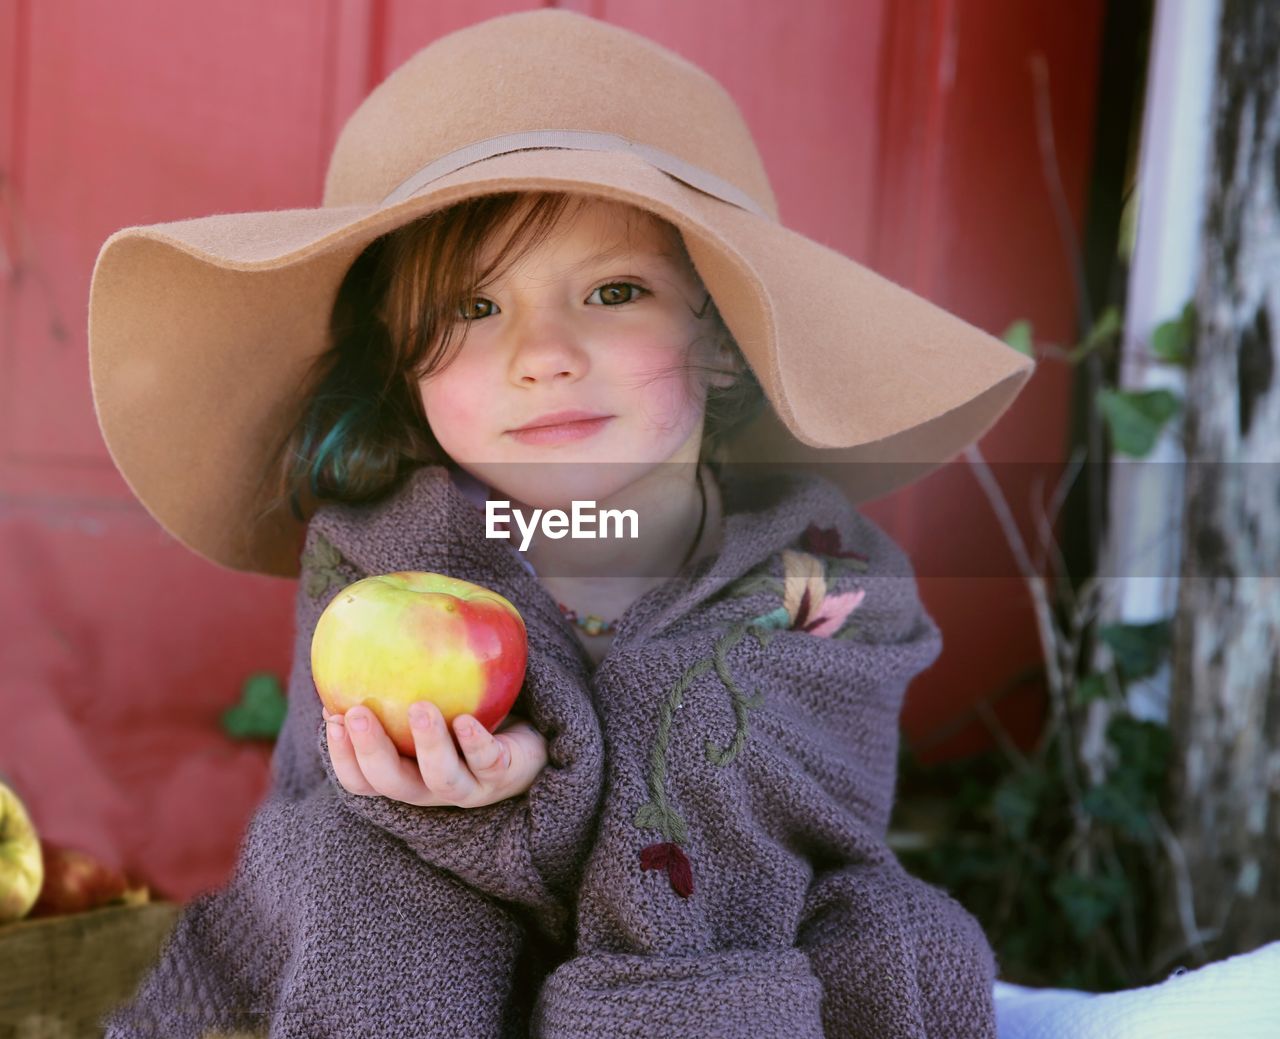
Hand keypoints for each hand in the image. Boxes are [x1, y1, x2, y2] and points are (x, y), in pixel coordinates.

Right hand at [323, 701, 547, 808]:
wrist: (529, 737)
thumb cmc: (467, 712)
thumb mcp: (431, 697)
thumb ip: (398, 681)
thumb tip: (359, 637)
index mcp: (405, 773)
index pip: (362, 780)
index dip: (342, 756)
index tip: (332, 716)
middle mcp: (431, 787)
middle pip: (392, 783)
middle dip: (371, 751)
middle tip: (359, 713)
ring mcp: (468, 787)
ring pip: (441, 779)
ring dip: (427, 745)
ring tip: (420, 708)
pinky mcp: (502, 774)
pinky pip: (487, 762)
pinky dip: (475, 743)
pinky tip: (465, 720)